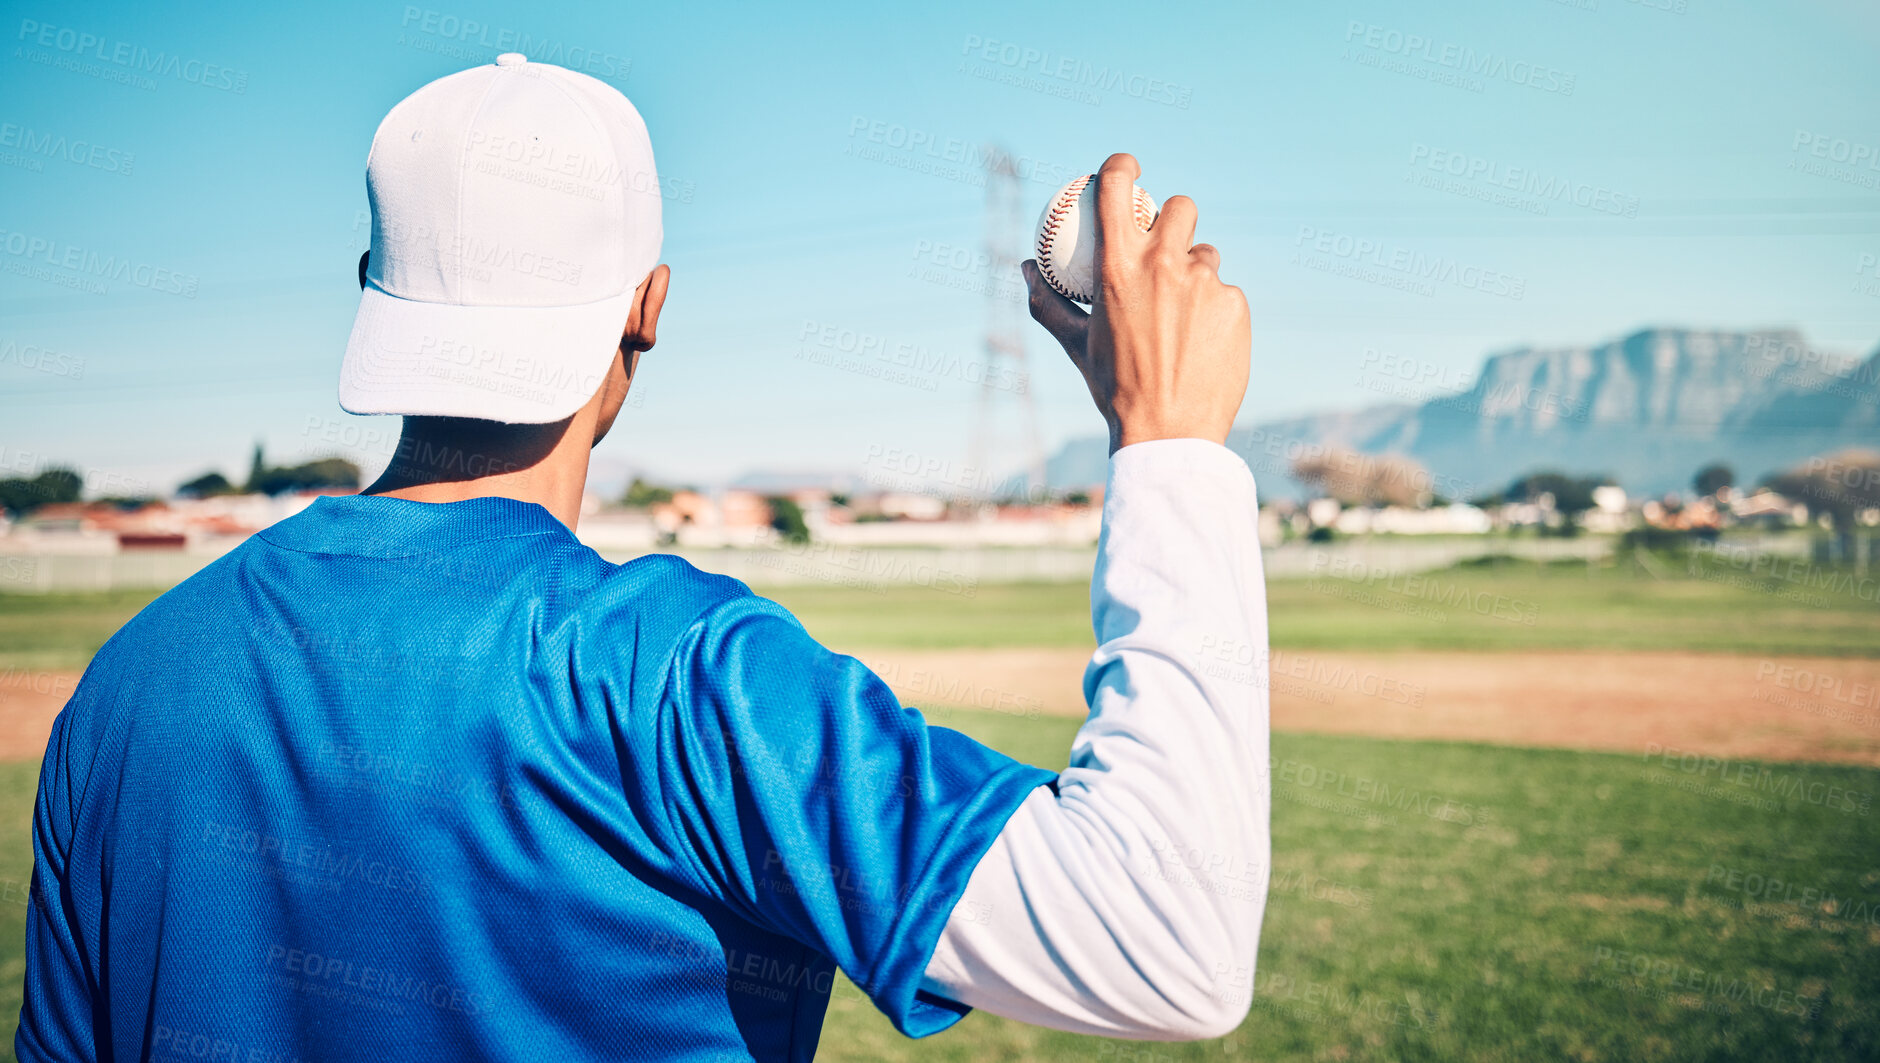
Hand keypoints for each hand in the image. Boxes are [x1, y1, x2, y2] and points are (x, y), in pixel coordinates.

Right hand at [1023, 153, 1250, 454]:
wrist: (1168, 433)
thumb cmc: (1113, 389)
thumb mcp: (1074, 344)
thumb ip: (1047, 301)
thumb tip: (1026, 267)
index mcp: (1118, 266)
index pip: (1119, 186)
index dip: (1122, 166)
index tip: (1127, 169)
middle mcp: (1164, 265)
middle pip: (1181, 208)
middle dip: (1174, 218)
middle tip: (1166, 244)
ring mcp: (1205, 283)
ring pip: (1206, 257)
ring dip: (1195, 272)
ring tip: (1182, 313)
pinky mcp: (1235, 305)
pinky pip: (1225, 295)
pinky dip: (1213, 312)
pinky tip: (1202, 345)